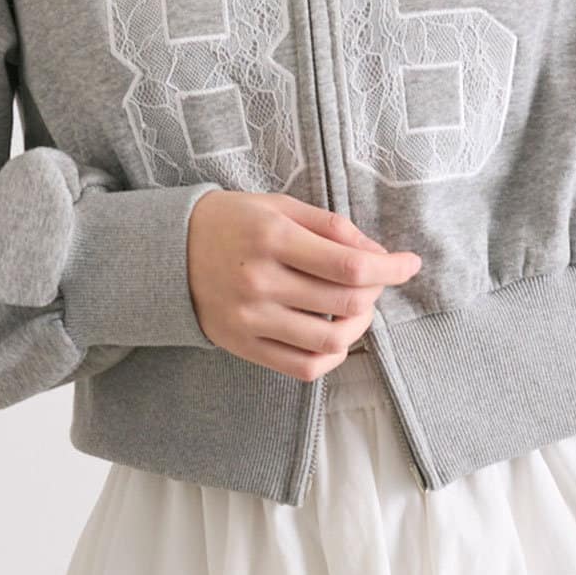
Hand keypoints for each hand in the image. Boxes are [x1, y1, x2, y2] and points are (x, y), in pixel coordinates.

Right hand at [187, 190, 422, 380]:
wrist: (166, 253)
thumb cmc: (231, 223)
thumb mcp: (277, 206)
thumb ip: (330, 226)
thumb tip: (377, 252)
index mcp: (272, 238)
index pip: (350, 265)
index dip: (390, 268)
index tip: (409, 264)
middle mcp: (261, 282)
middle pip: (346, 304)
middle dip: (375, 293)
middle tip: (375, 281)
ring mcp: (251, 320)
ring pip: (331, 341)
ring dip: (358, 326)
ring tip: (355, 309)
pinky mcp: (243, 346)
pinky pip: (303, 367)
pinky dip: (331, 357)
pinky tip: (334, 338)